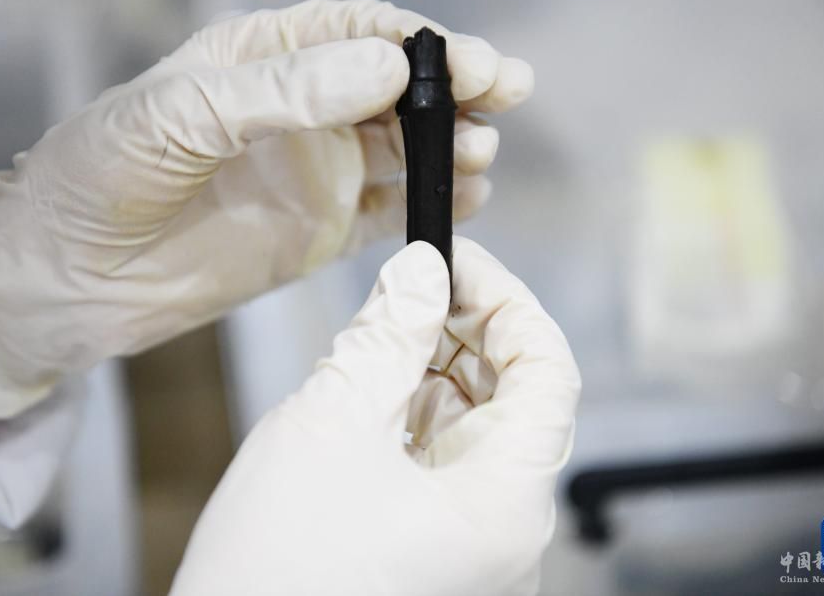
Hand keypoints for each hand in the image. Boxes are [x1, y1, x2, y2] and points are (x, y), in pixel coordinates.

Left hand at [0, 0, 532, 419]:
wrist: (68, 276)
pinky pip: (390, 211)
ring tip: (480, 152)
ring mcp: (315, 172)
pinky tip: (465, 199)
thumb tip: (387, 69)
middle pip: (398, 89)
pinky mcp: (320, 232)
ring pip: (405, 147)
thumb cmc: (103, 174)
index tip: (469, 62)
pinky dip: (430, 203)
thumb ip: (285, 92)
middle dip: (457, 88)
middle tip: (507, 94)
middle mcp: (301, 111)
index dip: (420, 43)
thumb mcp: (183, 114)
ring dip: (451, 144)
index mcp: (264, 59)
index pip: (360, 33)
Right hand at [171, 237, 579, 595]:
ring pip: (476, 429)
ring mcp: (474, 548)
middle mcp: (507, 532)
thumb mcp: (332, 424)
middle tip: (409, 290)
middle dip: (466, 332)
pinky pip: (445, 466)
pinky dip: (413, 417)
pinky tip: (370, 391)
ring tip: (376, 339)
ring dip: (434, 371)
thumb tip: (421, 269)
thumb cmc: (274, 571)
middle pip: (515, 398)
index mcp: (506, 503)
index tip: (456, 259)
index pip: (549, 371)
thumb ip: (388, 335)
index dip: (507, 301)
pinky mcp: (437, 553)